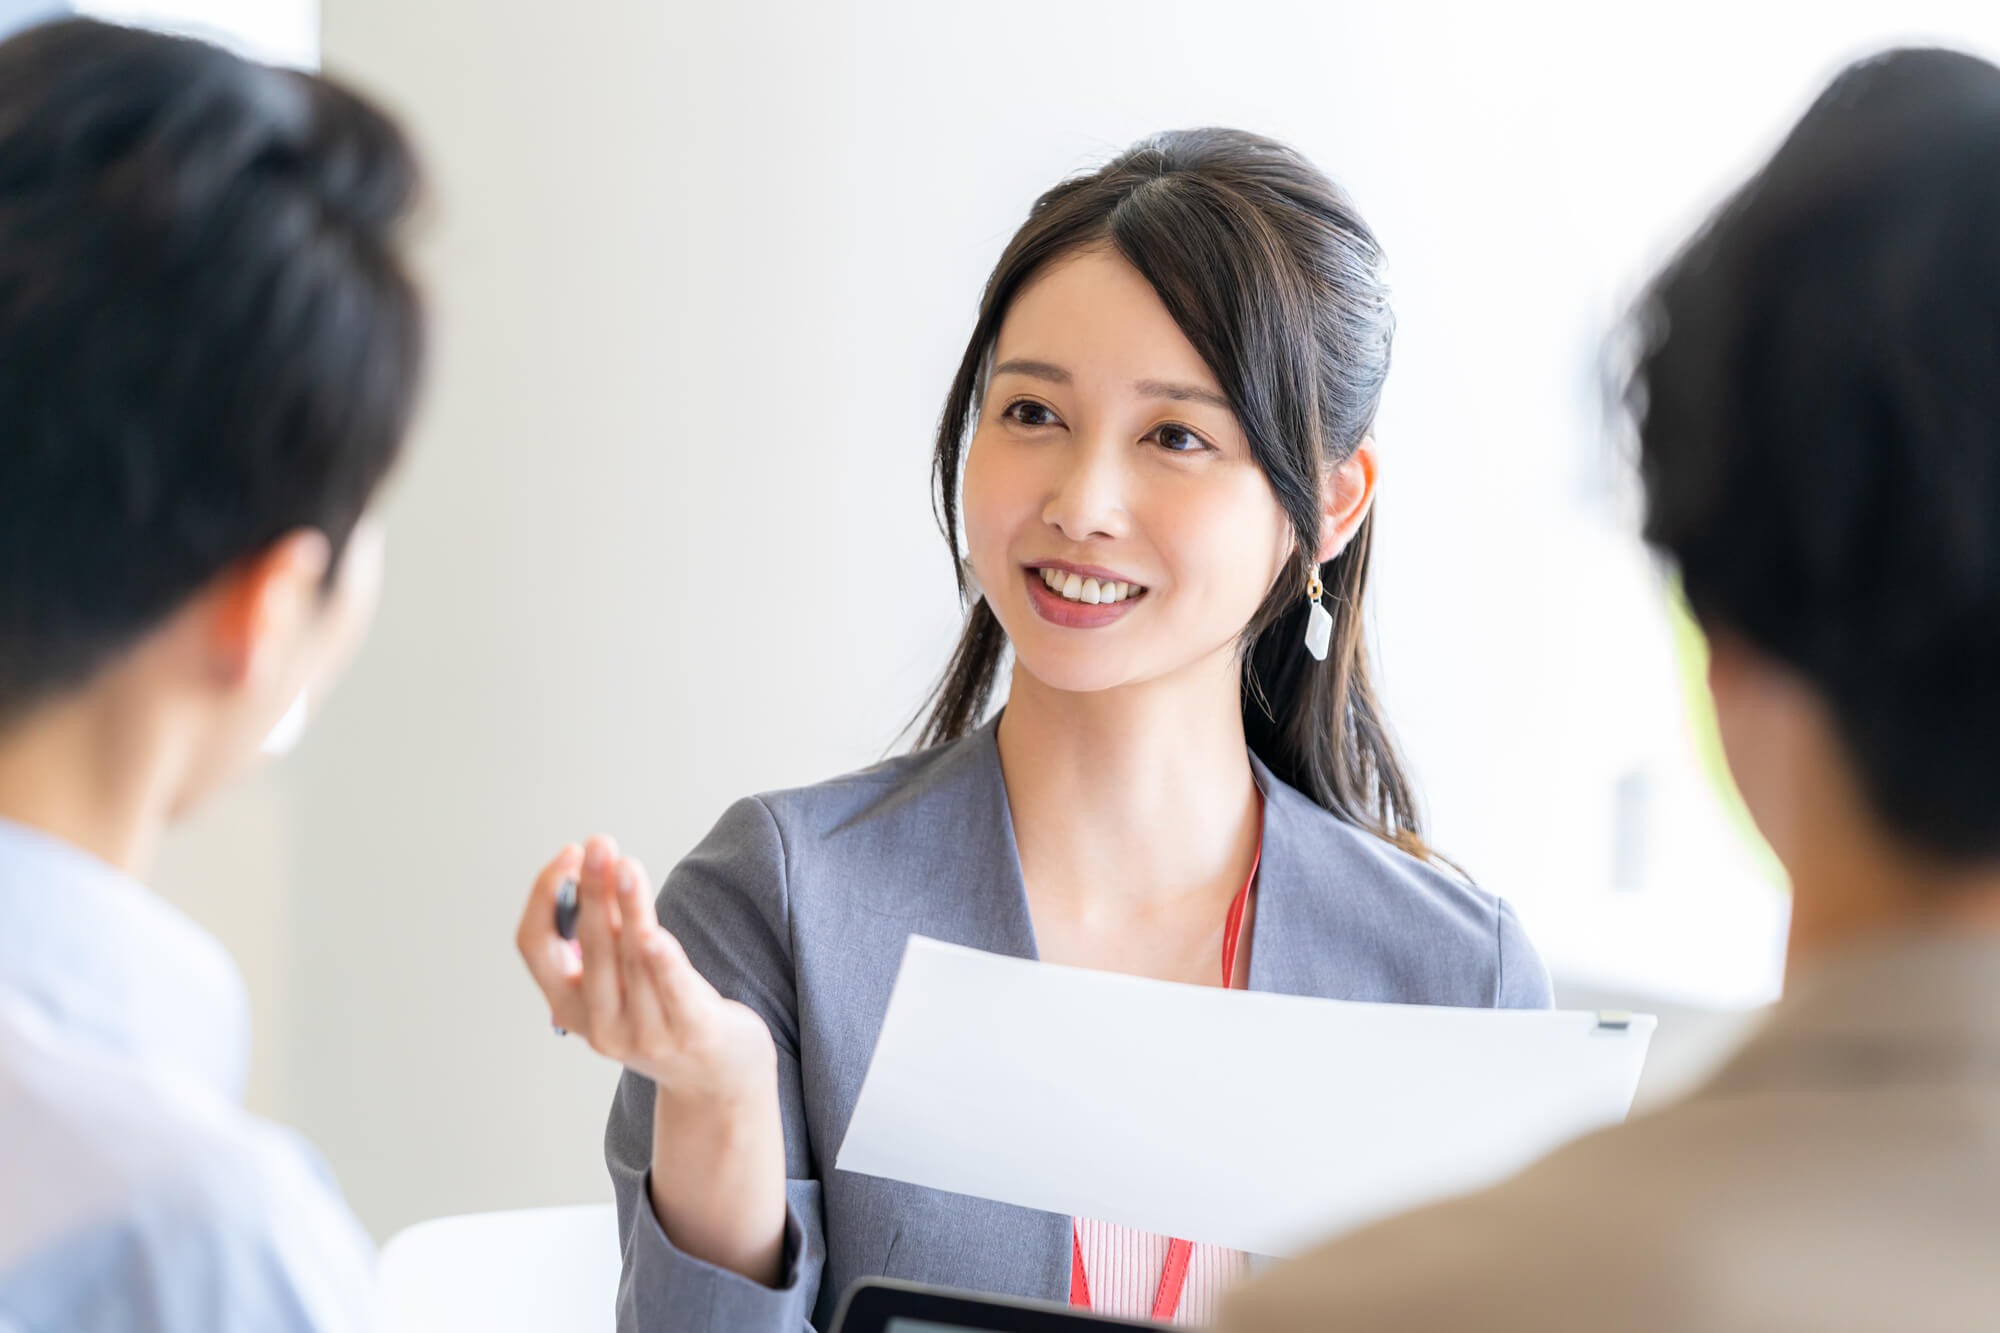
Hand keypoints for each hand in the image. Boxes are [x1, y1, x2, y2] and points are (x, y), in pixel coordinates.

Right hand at [516, 835, 776, 1108]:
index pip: (536, 946)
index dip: (545, 897)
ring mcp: (644, 1034)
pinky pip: (671, 989)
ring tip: (627, 866)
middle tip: (598, 844)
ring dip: (629, 907)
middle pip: (588, 946)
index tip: (569, 855)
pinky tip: (653, 933)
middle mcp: (599, 1025)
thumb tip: (598, 870)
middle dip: (592, 890)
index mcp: (568, 1007)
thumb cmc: (665, 1013)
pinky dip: (660, 961)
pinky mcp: (690, 1034)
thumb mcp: (621, 981)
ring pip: (631, 958)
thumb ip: (605, 938)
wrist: (717, 1079)